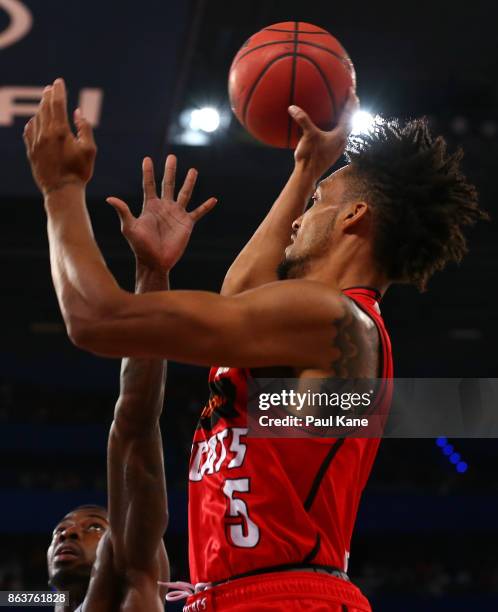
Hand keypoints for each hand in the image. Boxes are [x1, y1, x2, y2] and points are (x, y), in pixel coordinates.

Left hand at [23, 78, 95, 194]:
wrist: (62, 191)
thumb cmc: (79, 172)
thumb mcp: (90, 150)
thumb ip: (84, 128)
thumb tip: (77, 112)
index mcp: (60, 131)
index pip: (57, 103)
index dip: (58, 90)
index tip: (59, 81)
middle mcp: (45, 133)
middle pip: (44, 107)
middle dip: (48, 95)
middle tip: (51, 88)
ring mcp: (35, 142)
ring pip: (36, 117)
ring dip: (41, 108)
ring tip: (45, 102)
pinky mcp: (31, 151)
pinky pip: (29, 130)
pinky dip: (33, 122)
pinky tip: (36, 121)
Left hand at [107, 155, 216, 271]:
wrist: (155, 262)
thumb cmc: (140, 246)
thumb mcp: (129, 228)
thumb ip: (123, 212)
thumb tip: (110, 198)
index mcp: (150, 206)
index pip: (149, 185)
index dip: (148, 172)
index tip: (147, 159)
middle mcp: (164, 207)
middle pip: (168, 184)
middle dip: (170, 170)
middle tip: (172, 157)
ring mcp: (176, 214)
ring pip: (185, 194)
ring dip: (189, 182)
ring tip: (193, 170)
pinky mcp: (187, 224)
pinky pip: (198, 212)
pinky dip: (206, 206)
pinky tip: (214, 199)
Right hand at [288, 88, 358, 178]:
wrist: (308, 176)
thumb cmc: (310, 156)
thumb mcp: (307, 135)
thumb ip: (302, 120)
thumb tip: (292, 107)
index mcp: (341, 134)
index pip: (350, 114)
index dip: (351, 101)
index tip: (351, 90)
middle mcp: (343, 141)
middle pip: (351, 121)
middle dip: (350, 109)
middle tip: (349, 98)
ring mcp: (338, 148)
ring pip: (345, 130)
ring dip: (344, 119)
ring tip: (339, 111)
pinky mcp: (332, 153)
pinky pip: (336, 137)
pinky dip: (334, 128)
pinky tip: (326, 128)